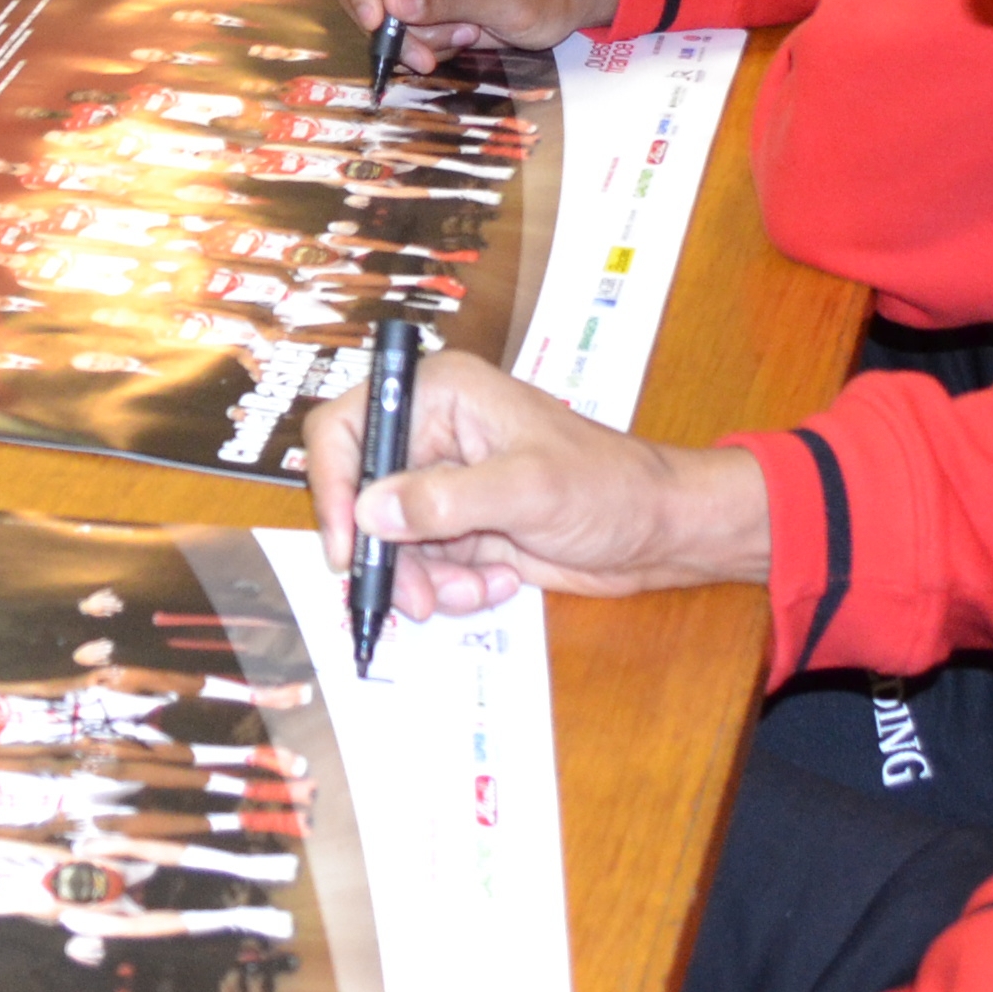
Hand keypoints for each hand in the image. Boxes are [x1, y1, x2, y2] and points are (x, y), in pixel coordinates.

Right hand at [304, 353, 770, 610]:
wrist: (660, 532)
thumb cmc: (608, 488)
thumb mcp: (528, 490)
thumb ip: (445, 500)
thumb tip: (370, 511)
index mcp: (441, 394)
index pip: (348, 426)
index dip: (333, 484)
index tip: (347, 545)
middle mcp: (433, 433)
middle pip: (360, 495)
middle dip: (386, 552)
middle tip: (413, 597)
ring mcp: (445, 483)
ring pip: (388, 541)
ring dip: (423, 578)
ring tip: (474, 588)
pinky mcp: (460, 526)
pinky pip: (423, 565)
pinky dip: (450, 586)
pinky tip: (497, 582)